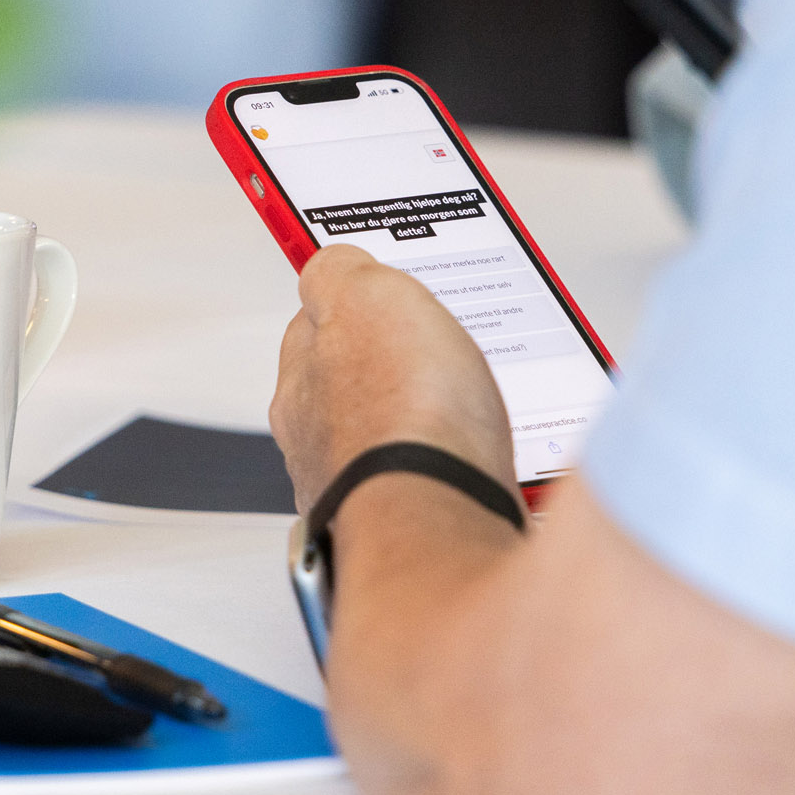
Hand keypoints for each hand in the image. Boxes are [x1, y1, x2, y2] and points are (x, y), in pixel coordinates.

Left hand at [270, 245, 515, 512]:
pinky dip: (467, 470)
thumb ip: (338, 271)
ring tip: (478, 408)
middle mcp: (323, 445)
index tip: (387, 299)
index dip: (358, 306)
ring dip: (437, 423)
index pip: (317, 326)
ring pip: (404, 441)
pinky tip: (493, 459)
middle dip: (400, 372)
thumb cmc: (401, 413)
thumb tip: (332, 265)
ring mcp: (369, 490)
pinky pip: (447, 485)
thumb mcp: (362, 292)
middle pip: (361, 388)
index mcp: (301, 382)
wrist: (440, 522)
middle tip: (446, 352)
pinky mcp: (421, 530)